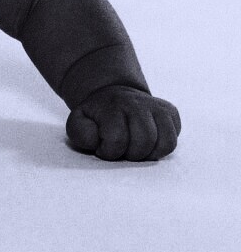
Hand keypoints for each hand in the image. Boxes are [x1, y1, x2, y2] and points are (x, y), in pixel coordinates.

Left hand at [66, 85, 180, 160]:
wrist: (112, 97)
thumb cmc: (95, 118)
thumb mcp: (79, 123)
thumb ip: (81, 133)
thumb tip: (97, 139)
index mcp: (112, 105)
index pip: (117, 139)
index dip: (109, 151)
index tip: (103, 148)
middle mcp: (137, 102)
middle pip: (144, 141)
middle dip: (131, 154)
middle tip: (121, 149)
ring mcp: (156, 106)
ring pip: (164, 143)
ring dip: (148, 153)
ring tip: (134, 148)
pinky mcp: (170, 112)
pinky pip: (173, 141)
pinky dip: (161, 149)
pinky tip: (147, 143)